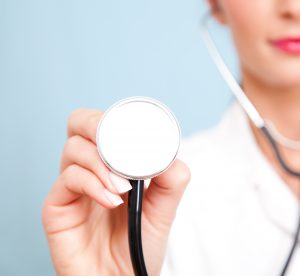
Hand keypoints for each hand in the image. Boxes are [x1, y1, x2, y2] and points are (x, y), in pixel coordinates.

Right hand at [42, 108, 190, 275]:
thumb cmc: (139, 244)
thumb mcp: (162, 209)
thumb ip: (170, 180)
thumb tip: (170, 154)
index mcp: (111, 162)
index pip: (106, 124)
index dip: (119, 119)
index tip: (141, 134)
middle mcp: (89, 167)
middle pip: (80, 122)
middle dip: (99, 125)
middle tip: (119, 146)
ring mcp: (72, 185)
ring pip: (74, 147)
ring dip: (102, 162)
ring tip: (123, 188)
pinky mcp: (57, 205)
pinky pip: (68, 178)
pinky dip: (92, 183)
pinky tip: (111, 201)